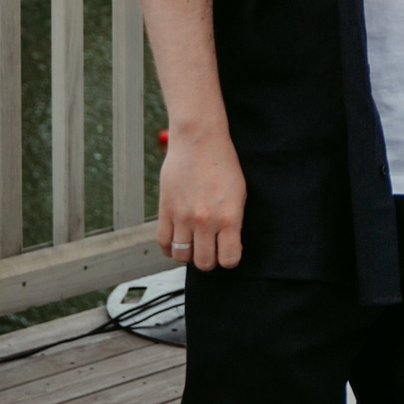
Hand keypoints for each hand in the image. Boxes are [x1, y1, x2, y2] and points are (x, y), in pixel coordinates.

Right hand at [156, 120, 246, 272]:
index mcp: (229, 217)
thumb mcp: (239, 194)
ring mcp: (183, 217)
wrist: (199, 140)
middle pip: (204, 263)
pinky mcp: (166, 210)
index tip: (228, 251)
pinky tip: (177, 241)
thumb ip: (233, 221)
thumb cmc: (222, 163)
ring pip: (182, 256)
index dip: (229, 259)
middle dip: (209, 260)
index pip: (229, 259)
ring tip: (194, 244)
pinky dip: (169, 248)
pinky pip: (163, 242)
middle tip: (210, 249)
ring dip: (189, 254)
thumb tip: (229, 244)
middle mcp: (206, 221)